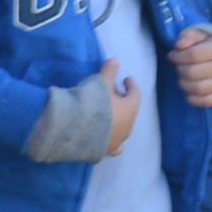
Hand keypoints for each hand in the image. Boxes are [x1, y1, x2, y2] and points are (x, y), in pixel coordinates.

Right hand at [22, 68, 137, 163]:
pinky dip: (111, 139)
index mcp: (130, 109)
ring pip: (122, 128)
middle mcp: (128, 126)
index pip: (136, 94)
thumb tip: (115, 60)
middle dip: (122, 102)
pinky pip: (113, 145)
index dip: (131, 85)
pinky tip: (105, 137)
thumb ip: (109, 71)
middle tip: (112, 93)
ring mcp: (117, 140)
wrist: (74, 129)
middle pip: (129, 111)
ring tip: (106, 114)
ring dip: (117, 119)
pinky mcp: (105, 150)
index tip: (126, 79)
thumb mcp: (100, 83)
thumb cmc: (92, 103)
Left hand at [172, 27, 211, 106]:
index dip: (177, 56)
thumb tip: (179, 45)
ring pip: (197, 88)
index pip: (192, 55)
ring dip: (184, 84)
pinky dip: (193, 98)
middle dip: (179, 69)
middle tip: (179, 66)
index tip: (173, 55)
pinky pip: (205, 102)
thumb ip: (187, 36)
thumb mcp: (198, 35)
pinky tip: (189, 90)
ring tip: (183, 77)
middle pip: (192, 73)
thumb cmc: (205, 46)